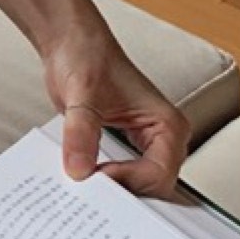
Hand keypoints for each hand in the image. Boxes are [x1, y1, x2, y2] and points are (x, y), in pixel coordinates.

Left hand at [39, 19, 193, 196]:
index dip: (126, 181)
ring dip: (112, 190)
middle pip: (152, 187)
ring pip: (138, 187)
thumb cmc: (86, 57)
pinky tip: (83, 182)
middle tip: (87, 194)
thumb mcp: (81, 94)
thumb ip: (81, 132)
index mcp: (168, 125)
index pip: (158, 175)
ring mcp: (147, 146)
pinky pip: (121, 176)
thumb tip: (79, 170)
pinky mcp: (127, 149)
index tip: (93, 175)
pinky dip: (103, 182)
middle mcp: (164, 140)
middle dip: (121, 192)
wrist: (71, 44)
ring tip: (83, 191)